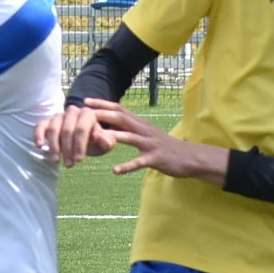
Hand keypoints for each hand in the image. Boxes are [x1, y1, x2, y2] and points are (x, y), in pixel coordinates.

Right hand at [35, 101, 124, 166]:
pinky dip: (38, 135)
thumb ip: (107, 141)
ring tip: (56, 161)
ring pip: (53, 129)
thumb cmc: (96, 141)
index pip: (82, 128)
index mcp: (88, 114)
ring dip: (54, 146)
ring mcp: (59, 116)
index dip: (80, 145)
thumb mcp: (105, 143)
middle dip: (68, 149)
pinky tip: (39, 146)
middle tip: (69, 165)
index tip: (79, 161)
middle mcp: (72, 111)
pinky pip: (40, 126)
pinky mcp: (47, 121)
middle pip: (67, 129)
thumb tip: (101, 137)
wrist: (83, 139)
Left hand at [93, 101, 227, 182]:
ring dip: (113, 137)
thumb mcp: (146, 133)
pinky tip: (115, 171)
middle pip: (122, 118)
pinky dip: (127, 166)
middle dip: (103, 114)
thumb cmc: (164, 146)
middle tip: (85, 113)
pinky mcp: (156, 158)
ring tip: (96, 138)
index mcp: (141, 124)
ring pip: (130, 138)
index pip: (119, 109)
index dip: (102, 104)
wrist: (188, 157)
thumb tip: (112, 121)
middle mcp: (144, 130)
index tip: (85, 101)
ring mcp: (150, 144)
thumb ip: (131, 127)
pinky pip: (140, 162)